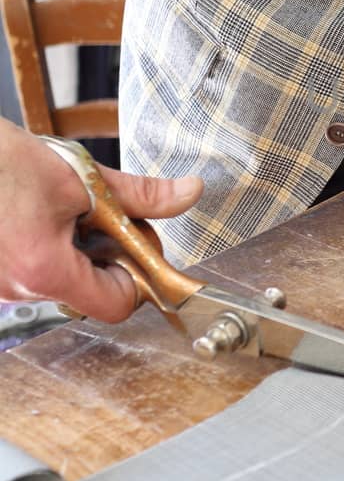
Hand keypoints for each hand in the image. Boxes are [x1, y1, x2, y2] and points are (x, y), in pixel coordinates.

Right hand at [0, 119, 202, 321]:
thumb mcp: (80, 176)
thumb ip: (139, 195)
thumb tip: (188, 193)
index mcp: (46, 270)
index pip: (118, 304)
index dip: (138, 272)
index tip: (135, 240)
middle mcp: (17, 290)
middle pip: (91, 292)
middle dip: (107, 253)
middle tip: (100, 212)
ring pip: (61, 281)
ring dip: (75, 247)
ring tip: (62, 208)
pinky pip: (31, 273)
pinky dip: (47, 248)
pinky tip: (38, 217)